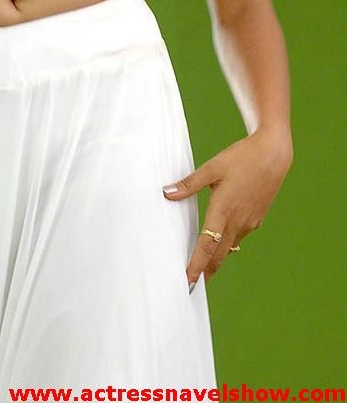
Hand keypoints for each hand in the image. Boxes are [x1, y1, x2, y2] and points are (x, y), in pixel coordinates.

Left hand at [162, 129, 292, 290]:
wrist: (274, 155)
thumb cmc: (242, 158)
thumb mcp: (212, 168)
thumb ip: (189, 183)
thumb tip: (166, 192)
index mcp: (224, 210)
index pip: (207, 246)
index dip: (196, 266)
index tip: (188, 282)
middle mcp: (238, 222)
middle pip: (218, 255)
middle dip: (205, 271)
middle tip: (192, 285)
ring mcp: (249, 223)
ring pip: (229, 248)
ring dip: (216, 259)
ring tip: (202, 268)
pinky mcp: (256, 219)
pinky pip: (238, 237)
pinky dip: (227, 245)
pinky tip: (220, 241)